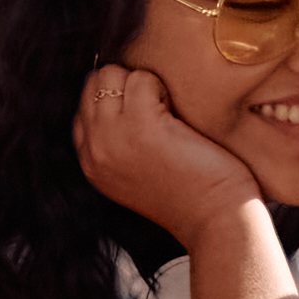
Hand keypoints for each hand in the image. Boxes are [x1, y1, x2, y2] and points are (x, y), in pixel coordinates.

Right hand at [73, 63, 264, 245]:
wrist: (215, 221)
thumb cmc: (189, 195)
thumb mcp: (134, 176)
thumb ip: (115, 145)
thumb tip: (117, 99)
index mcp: (91, 164)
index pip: (83, 109)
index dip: (115, 101)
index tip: (143, 117)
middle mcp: (94, 151)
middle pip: (92, 85)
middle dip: (124, 85)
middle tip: (156, 109)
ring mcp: (113, 138)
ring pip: (111, 76)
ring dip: (143, 84)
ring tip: (167, 112)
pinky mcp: (142, 127)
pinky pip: (141, 79)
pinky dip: (162, 87)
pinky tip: (177, 115)